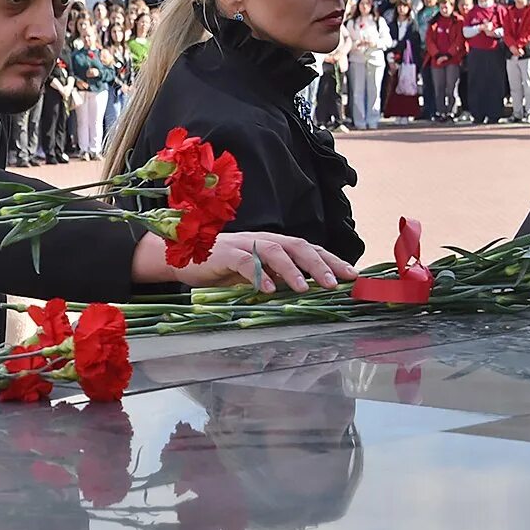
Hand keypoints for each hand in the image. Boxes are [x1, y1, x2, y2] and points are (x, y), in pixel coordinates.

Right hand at [134, 231, 358, 292]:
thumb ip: (275, 276)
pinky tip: (270, 290)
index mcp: (272, 243)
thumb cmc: (219, 267)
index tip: (351, 275)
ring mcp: (243, 245)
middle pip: (297, 246)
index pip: (307, 248)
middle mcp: (262, 240)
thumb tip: (305, 290)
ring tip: (307, 288)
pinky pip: (245, 263)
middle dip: (319, 263)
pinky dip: (259, 275)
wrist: (179, 256)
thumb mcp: (253, 272)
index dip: (330, 260)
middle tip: (335, 283)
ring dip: (294, 270)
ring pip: (275, 251)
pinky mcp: (223, 255)